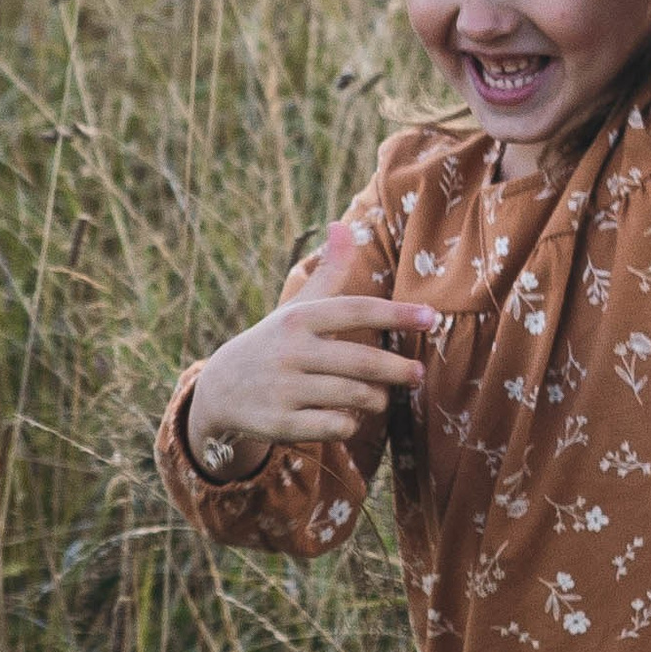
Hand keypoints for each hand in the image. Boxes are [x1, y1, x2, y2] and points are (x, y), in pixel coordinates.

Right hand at [183, 221, 437, 477]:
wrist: (218, 389)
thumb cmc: (274, 342)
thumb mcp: (297, 307)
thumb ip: (328, 272)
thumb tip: (343, 224)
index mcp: (299, 317)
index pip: (356, 311)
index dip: (397, 314)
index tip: (432, 317)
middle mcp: (290, 351)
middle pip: (362, 362)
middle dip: (397, 369)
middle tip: (417, 373)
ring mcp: (284, 389)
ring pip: (353, 397)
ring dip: (376, 399)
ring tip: (381, 397)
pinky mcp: (279, 424)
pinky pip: (335, 426)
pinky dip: (350, 424)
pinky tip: (349, 417)